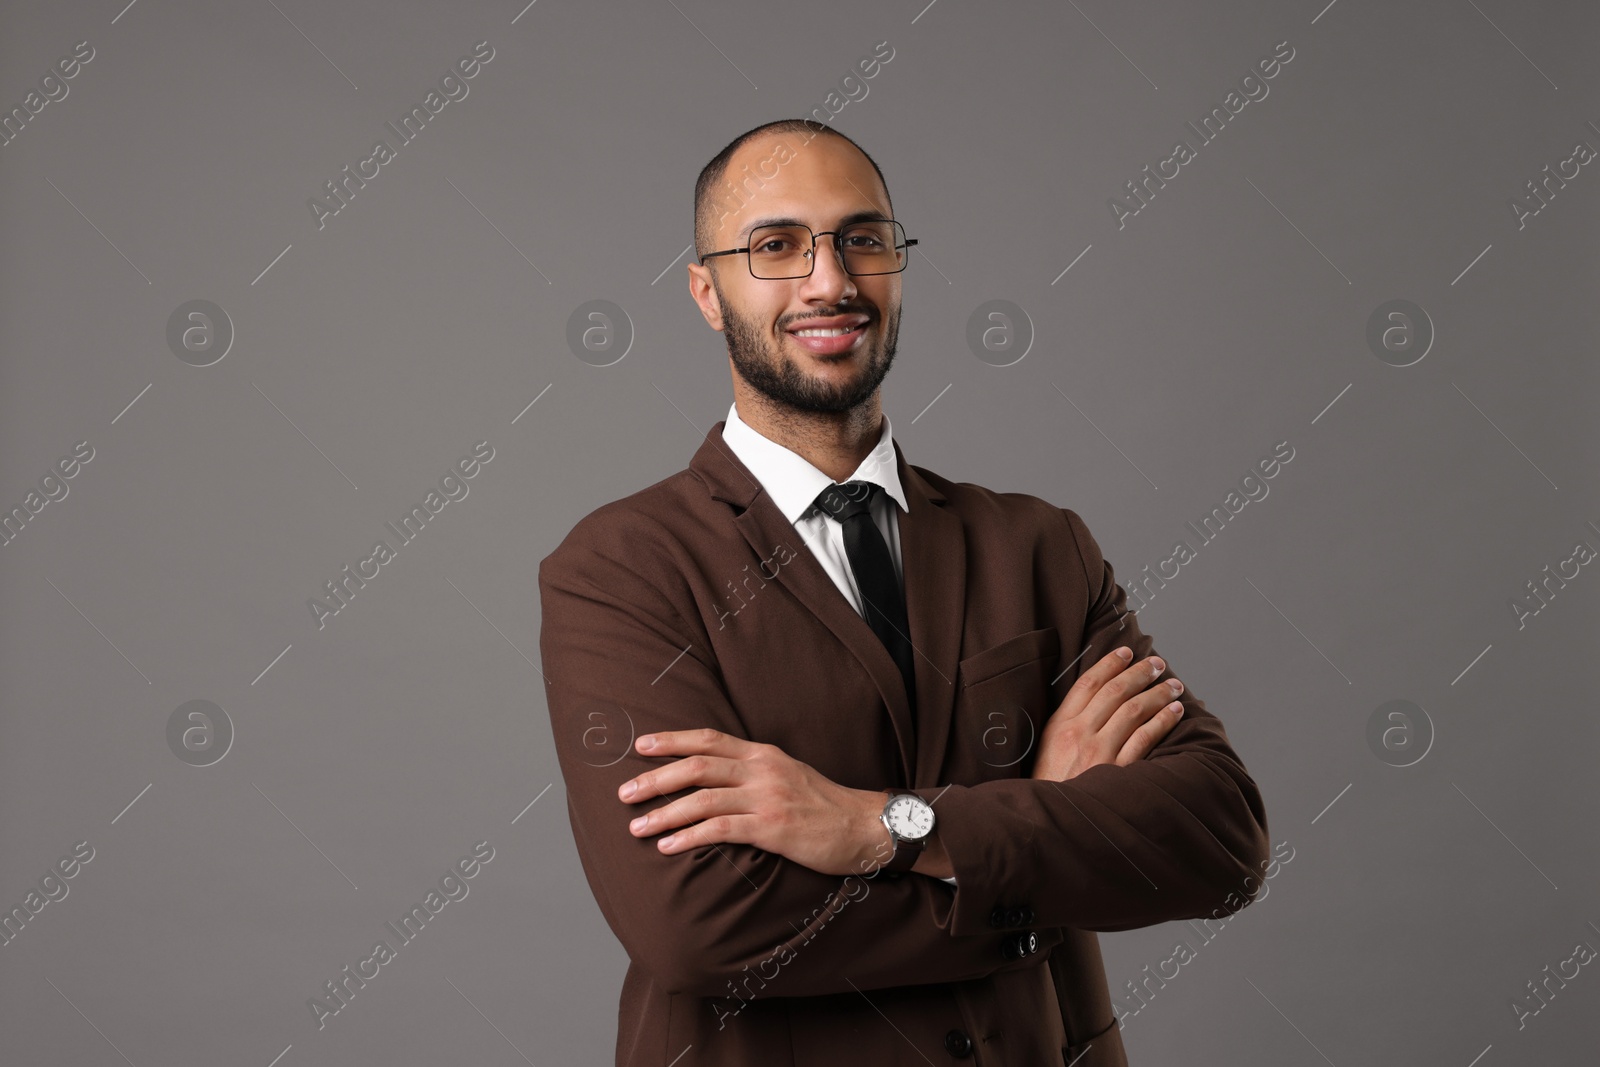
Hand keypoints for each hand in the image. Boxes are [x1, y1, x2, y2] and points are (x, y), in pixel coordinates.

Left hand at [617, 729, 889, 876]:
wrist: (865, 826)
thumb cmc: (824, 806)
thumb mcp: (788, 774)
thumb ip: (753, 772)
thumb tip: (713, 778)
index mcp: (763, 754)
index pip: (709, 739)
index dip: (672, 740)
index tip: (640, 744)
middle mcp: (762, 769)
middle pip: (697, 766)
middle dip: (655, 778)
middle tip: (624, 792)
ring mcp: (767, 797)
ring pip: (703, 799)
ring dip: (664, 813)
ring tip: (637, 826)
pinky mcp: (773, 828)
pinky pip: (721, 830)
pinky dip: (689, 836)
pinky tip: (668, 847)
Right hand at [1031, 647, 1184, 780]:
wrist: (1048, 823)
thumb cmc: (1049, 787)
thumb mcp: (1047, 750)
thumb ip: (1067, 725)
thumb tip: (1095, 701)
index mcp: (1059, 725)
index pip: (1089, 683)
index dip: (1110, 663)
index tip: (1126, 652)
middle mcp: (1079, 733)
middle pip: (1115, 691)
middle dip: (1140, 673)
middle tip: (1157, 663)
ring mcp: (1099, 752)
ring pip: (1134, 711)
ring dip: (1158, 694)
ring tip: (1174, 686)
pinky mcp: (1117, 772)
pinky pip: (1145, 739)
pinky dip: (1163, 721)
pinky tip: (1175, 712)